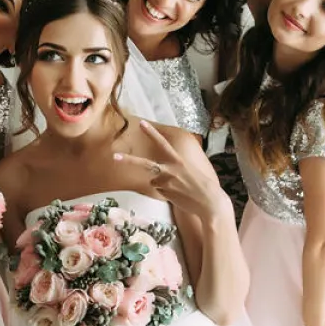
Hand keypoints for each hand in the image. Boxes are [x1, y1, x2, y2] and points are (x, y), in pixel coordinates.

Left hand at [114, 121, 230, 221]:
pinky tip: (179, 195)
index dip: (151, 133)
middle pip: (145, 164)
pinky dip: (167, 193)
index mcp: (178, 160)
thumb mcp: (190, 171)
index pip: (162, 143)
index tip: (141, 122)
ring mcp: (166, 183)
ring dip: (163, 185)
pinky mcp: (165, 194)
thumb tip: (157, 178)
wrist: (210, 202)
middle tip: (114, 156)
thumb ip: (175, 169)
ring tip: (180, 189)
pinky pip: (161, 191)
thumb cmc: (203, 186)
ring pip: (155, 181)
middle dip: (129, 160)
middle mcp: (170, 169)